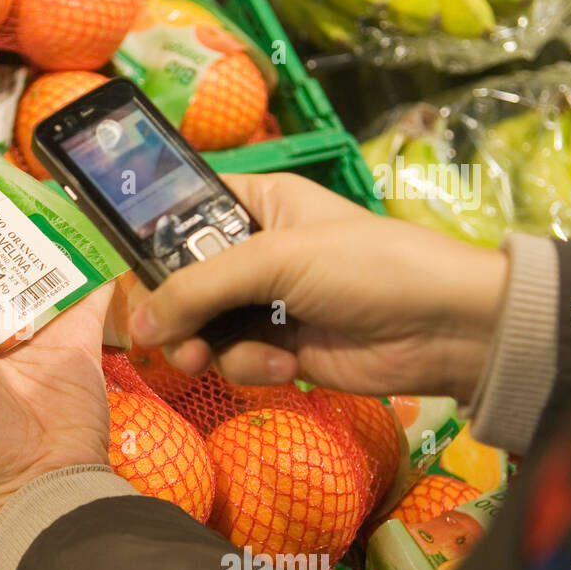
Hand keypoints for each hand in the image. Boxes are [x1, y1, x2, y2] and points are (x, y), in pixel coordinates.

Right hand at [129, 173, 508, 402]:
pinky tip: (285, 364)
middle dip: (172, 309)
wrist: (443, 329)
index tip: (127, 269)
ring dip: (204, 345)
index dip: (149, 238)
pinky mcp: (279, 348)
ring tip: (210, 357)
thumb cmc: (365, 266)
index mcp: (255, 203)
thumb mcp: (276, 260)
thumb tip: (137, 325)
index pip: (181, 211)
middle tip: (163, 332)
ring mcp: (266, 302)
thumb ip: (198, 288)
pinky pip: (234, 358)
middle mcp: (254, 250)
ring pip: (200, 326)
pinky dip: (250, 365)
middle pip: (181, 279)